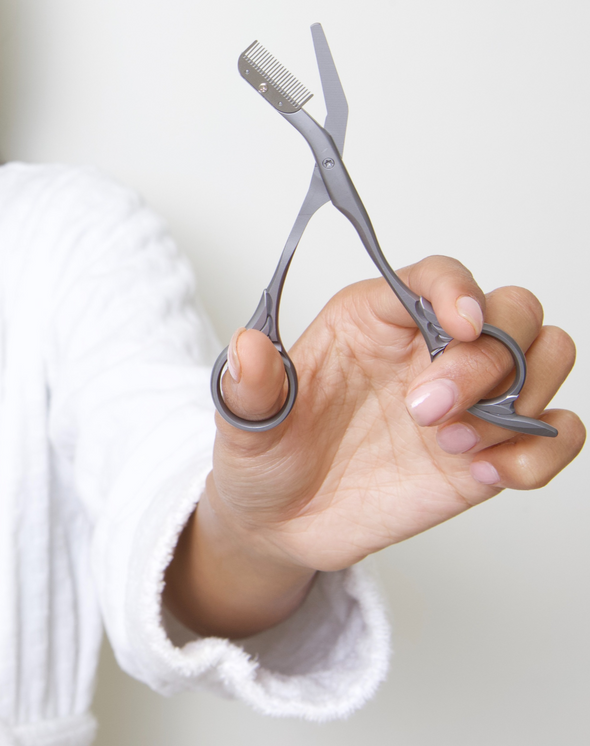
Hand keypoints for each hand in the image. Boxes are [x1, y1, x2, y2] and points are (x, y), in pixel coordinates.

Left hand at [164, 256, 583, 636]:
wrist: (280, 524)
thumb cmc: (265, 456)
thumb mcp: (244, 424)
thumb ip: (251, 385)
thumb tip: (247, 346)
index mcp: (372, 320)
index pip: (438, 276)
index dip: (459, 289)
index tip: (460, 324)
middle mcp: (426, 349)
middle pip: (510, 310)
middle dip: (489, 356)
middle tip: (428, 411)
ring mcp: (464, 400)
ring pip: (545, 355)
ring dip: (522, 396)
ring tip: (455, 443)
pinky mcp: (485, 450)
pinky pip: (555, 432)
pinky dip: (543, 450)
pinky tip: (490, 472)